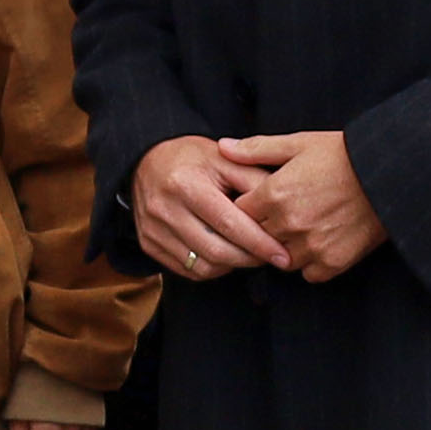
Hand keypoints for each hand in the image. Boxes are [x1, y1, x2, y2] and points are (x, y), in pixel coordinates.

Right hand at [130, 133, 288, 281]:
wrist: (146, 160)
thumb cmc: (193, 159)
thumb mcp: (225, 159)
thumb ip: (255, 180)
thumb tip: (284, 209)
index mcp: (186, 183)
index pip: (229, 224)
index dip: (260, 243)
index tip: (283, 254)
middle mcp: (164, 209)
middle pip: (216, 250)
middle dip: (250, 259)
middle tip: (272, 257)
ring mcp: (152, 229)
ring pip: (203, 266)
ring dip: (233, 266)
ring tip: (249, 254)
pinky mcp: (148, 243)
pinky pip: (187, 270)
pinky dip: (212, 268)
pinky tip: (225, 255)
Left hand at [225, 131, 385, 283]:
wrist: (390, 173)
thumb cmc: (343, 154)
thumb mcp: (298, 143)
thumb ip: (257, 149)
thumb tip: (223, 147)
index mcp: (274, 193)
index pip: (240, 212)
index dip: (249, 206)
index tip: (261, 201)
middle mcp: (288, 223)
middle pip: (258, 236)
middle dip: (266, 227)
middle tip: (285, 213)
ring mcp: (311, 246)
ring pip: (281, 258)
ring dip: (287, 247)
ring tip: (305, 226)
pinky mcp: (333, 262)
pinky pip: (309, 273)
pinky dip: (311, 262)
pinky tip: (321, 241)